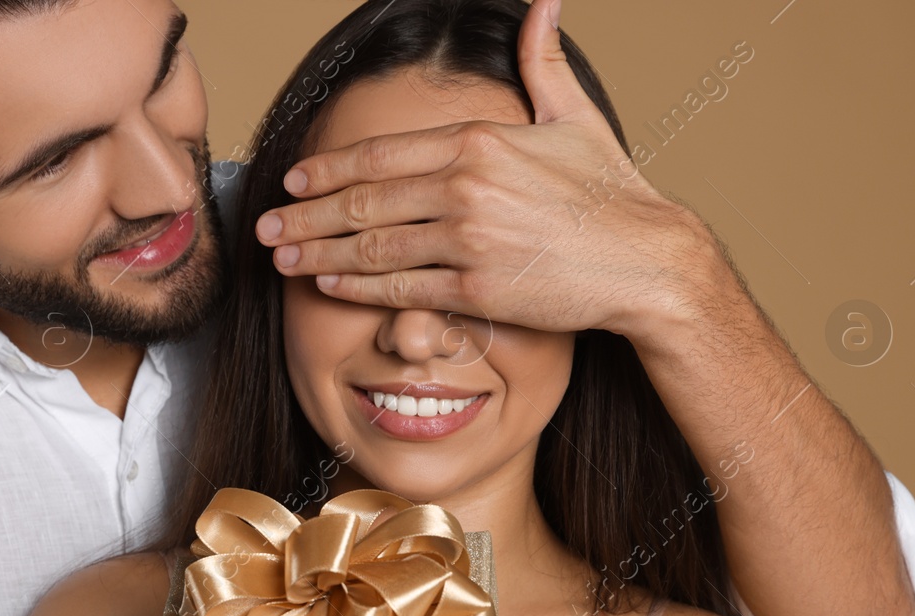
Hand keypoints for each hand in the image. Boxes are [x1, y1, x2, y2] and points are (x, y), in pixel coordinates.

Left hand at [254, 0, 716, 343]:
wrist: (647, 261)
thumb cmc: (611, 194)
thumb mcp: (574, 116)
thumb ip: (541, 61)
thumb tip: (544, 0)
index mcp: (478, 142)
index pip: (381, 154)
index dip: (329, 168)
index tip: (294, 178)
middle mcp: (466, 187)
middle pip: (364, 201)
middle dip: (306, 214)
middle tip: (268, 227)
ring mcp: (469, 240)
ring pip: (373, 247)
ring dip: (319, 254)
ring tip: (284, 260)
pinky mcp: (477, 288)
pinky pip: (402, 288)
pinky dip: (359, 287)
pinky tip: (329, 285)